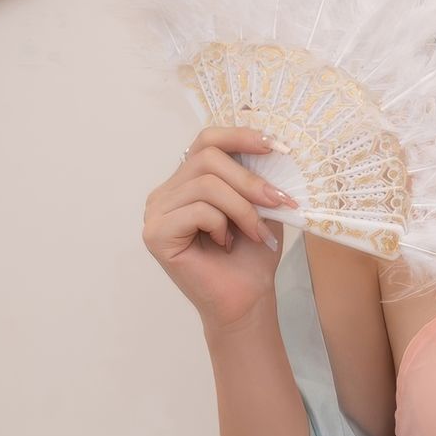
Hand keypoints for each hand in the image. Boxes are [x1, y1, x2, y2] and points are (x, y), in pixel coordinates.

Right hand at [142, 124, 298, 335]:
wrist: (246, 299)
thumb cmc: (252, 254)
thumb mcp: (259, 202)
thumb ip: (255, 171)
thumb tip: (266, 135)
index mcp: (186, 180)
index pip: (207, 140)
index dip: (241, 136)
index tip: (276, 146)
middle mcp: (166, 192)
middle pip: (207, 158)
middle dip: (249, 180)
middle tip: (279, 202)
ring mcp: (156, 212)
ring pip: (206, 185)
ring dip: (242, 208)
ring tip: (256, 232)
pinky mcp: (156, 233)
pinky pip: (198, 210)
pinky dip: (222, 225)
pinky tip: (225, 244)